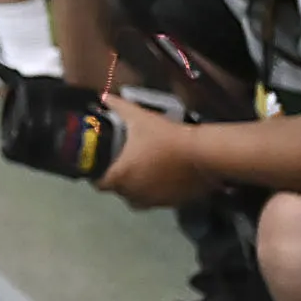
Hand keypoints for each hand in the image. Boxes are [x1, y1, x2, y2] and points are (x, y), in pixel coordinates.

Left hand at [94, 104, 215, 208]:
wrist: (202, 153)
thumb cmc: (166, 136)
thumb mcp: (140, 118)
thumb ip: (119, 107)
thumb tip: (104, 97)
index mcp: (121, 175)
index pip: (100, 184)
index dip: (97, 176)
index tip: (101, 167)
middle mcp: (134, 192)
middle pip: (118, 191)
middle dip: (118, 180)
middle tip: (122, 165)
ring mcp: (154, 200)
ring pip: (137, 199)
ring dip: (136, 189)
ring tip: (141, 173)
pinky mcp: (172, 203)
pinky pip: (157, 201)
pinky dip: (155, 193)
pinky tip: (161, 179)